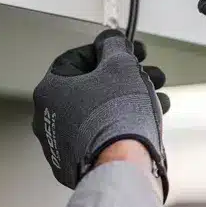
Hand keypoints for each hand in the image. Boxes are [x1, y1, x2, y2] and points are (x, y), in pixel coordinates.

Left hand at [31, 30, 170, 197]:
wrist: (123, 162)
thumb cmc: (116, 114)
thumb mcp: (121, 65)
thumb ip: (114, 46)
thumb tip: (110, 42)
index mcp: (50, 91)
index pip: (76, 59)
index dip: (106, 50)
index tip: (125, 51)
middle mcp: (49, 119)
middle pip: (92, 87)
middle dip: (125, 77)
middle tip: (147, 74)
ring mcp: (62, 144)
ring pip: (100, 112)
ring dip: (129, 100)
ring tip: (156, 99)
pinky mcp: (79, 165)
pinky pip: (102, 134)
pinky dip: (121, 125)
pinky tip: (146, 121)